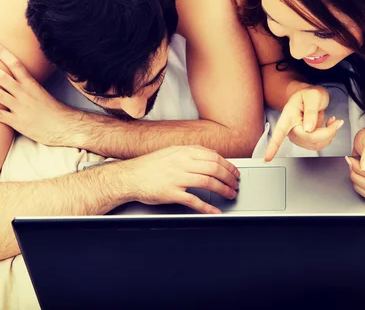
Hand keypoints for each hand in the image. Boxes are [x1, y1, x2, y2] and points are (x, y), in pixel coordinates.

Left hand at [0, 39, 77, 146]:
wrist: (63, 127)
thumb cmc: (53, 108)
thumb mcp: (42, 90)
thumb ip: (28, 81)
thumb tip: (18, 70)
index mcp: (31, 84)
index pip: (15, 64)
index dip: (1, 52)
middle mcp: (24, 94)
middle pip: (1, 77)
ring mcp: (20, 108)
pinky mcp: (17, 122)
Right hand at [123, 145, 240, 213]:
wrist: (129, 177)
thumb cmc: (149, 166)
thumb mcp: (171, 152)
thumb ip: (190, 153)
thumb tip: (210, 156)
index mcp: (183, 152)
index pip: (213, 156)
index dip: (228, 165)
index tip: (234, 172)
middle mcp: (181, 163)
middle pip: (214, 168)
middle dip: (229, 177)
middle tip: (235, 184)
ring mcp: (177, 178)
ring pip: (208, 182)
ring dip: (223, 189)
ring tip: (230, 195)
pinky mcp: (171, 193)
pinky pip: (193, 200)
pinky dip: (207, 207)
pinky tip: (214, 211)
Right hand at [265, 86, 343, 160]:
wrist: (309, 97)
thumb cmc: (309, 94)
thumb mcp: (313, 96)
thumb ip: (311, 110)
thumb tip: (309, 128)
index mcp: (288, 116)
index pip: (279, 133)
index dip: (273, 146)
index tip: (267, 158)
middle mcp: (290, 129)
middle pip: (309, 138)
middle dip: (327, 132)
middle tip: (336, 121)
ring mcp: (298, 136)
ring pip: (316, 144)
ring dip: (329, 134)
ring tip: (331, 121)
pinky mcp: (306, 140)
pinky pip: (320, 144)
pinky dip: (329, 136)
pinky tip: (328, 126)